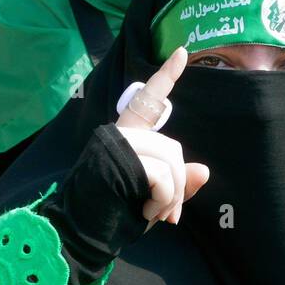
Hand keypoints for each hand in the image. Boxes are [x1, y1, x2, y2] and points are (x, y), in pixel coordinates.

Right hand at [114, 47, 209, 225]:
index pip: (148, 101)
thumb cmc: (116, 214)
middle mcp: (120, 133)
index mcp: (126, 137)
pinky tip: (148, 213)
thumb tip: (203, 171)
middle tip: (169, 215)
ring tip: (155, 215)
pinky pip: (163, 176)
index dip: (166, 76)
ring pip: (171, 161)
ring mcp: (118, 143)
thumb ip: (177, 184)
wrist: (80, 232)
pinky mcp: (120, 157)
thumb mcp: (154, 199)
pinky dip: (164, 200)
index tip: (182, 52)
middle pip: (173, 149)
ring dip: (172, 197)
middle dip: (178, 186)